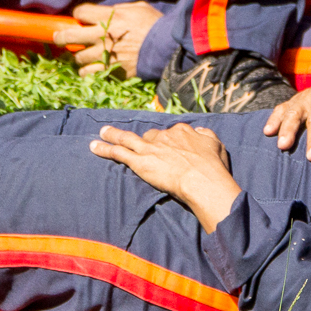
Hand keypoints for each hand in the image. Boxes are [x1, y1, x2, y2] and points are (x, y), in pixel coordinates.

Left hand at [55, 1, 160, 78]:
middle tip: (58, 38)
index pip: (80, 12)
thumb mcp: (138, 8)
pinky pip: (88, 73)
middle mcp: (102, 35)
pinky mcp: (110, 70)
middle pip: (70, 35)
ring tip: (83, 54)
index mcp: (109, 17)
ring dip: (79, 55)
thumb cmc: (154, 25)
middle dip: (61, 36)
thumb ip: (118, 9)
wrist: (165, 48)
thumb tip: (106, 12)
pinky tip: (89, 69)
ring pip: (78, 57)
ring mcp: (104, 54)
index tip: (81, 17)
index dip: (79, 14)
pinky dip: (86, 71)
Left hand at [90, 122, 240, 231]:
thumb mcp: (216, 144)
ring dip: (113, 135)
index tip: (167, 147)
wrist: (202, 180)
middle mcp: (164, 136)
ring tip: (102, 132)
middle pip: (149, 136)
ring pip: (128, 139)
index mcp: (182, 131)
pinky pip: (118, 152)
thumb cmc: (212, 166)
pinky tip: (94, 146)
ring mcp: (150, 148)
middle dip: (144, 142)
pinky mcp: (140, 161)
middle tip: (140, 148)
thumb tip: (200, 130)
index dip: (167, 141)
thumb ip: (206, 135)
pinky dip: (105, 148)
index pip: (170, 133)